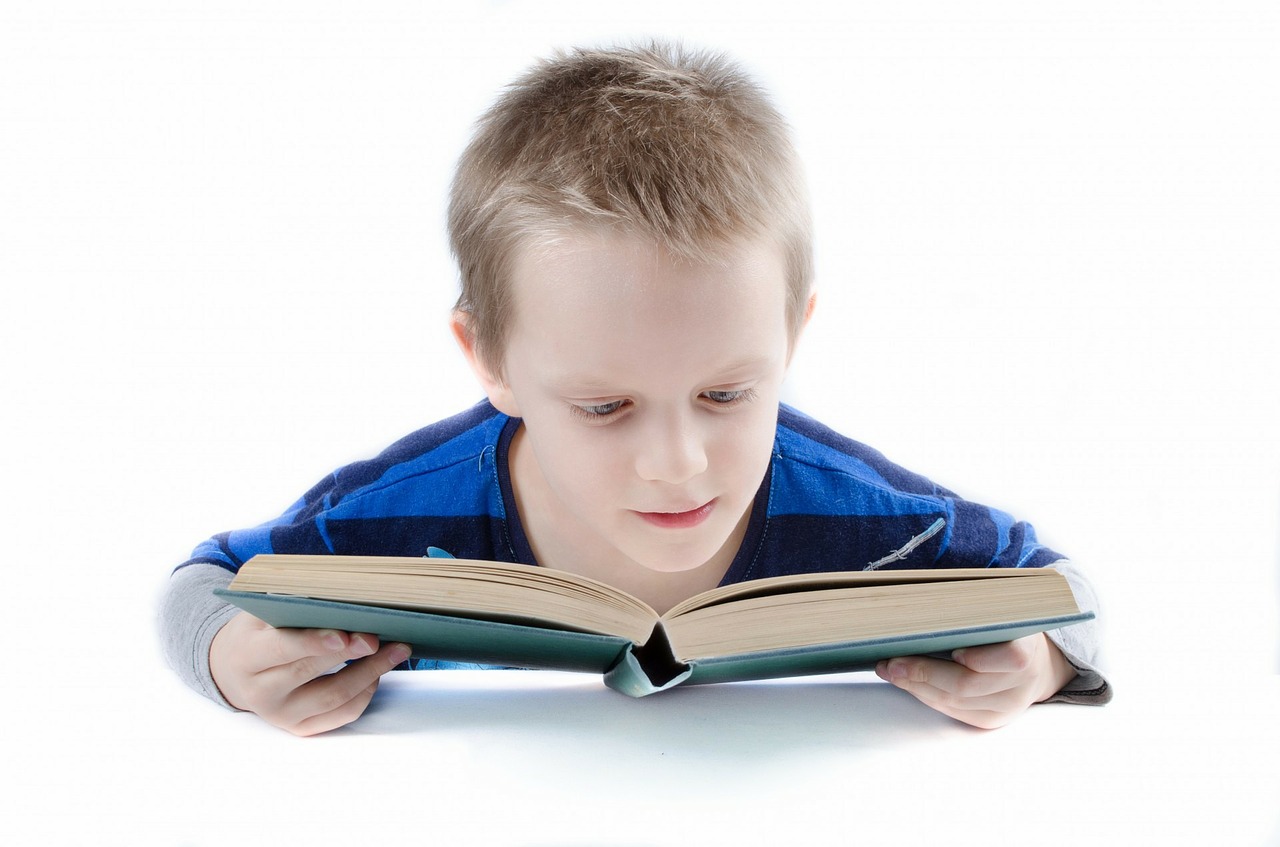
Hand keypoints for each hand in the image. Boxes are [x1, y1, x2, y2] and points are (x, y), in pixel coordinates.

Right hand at [210, 611, 411, 735]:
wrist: (232, 669)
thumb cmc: (257, 632)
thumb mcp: (263, 613)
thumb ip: (295, 608)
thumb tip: (346, 603)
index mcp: (246, 656)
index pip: (281, 649)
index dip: (314, 642)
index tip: (345, 635)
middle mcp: (260, 692)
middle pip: (311, 673)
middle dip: (350, 654)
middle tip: (379, 638)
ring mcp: (280, 714)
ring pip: (332, 698)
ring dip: (369, 673)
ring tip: (395, 651)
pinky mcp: (299, 727)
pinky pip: (340, 715)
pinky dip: (364, 693)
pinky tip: (377, 673)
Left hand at [875, 633, 1076, 728]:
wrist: (1039, 665)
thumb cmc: (1009, 631)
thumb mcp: (1002, 615)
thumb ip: (975, 614)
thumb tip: (923, 610)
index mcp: (1029, 650)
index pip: (1009, 658)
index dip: (977, 658)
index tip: (949, 649)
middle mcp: (1021, 684)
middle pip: (967, 685)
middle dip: (923, 674)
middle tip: (891, 663)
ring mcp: (1006, 706)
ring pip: (954, 702)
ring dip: (916, 687)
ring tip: (889, 671)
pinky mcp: (991, 720)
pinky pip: (953, 712)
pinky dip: (926, 696)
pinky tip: (907, 683)